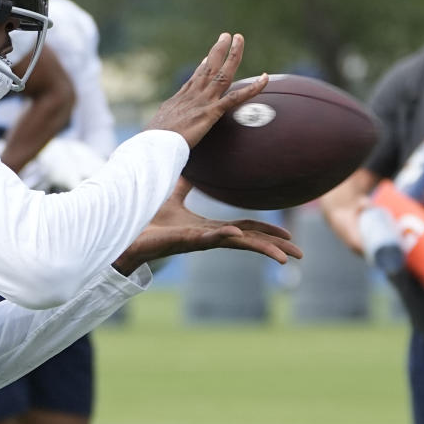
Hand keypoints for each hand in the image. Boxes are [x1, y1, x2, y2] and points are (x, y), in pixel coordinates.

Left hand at [112, 179, 300, 275]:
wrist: (124, 232)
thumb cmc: (147, 219)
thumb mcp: (173, 196)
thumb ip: (184, 184)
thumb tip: (191, 166)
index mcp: (208, 228)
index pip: (244, 230)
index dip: (265, 231)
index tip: (287, 237)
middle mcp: (207, 237)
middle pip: (248, 241)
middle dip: (273, 247)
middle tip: (299, 254)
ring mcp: (198, 241)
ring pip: (235, 245)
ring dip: (260, 249)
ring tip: (284, 256)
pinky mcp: (184, 241)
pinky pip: (208, 239)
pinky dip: (223, 237)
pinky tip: (238, 236)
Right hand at [145, 33, 266, 146]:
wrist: (155, 143)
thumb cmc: (154, 139)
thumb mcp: (158, 125)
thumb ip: (166, 122)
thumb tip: (161, 126)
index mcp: (181, 98)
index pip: (195, 77)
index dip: (203, 66)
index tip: (208, 56)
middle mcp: (193, 94)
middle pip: (209, 67)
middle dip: (218, 50)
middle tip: (226, 35)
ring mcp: (203, 100)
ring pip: (223, 73)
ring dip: (233, 55)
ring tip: (239, 39)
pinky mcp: (211, 112)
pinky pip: (236, 97)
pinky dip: (252, 88)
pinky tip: (265, 79)